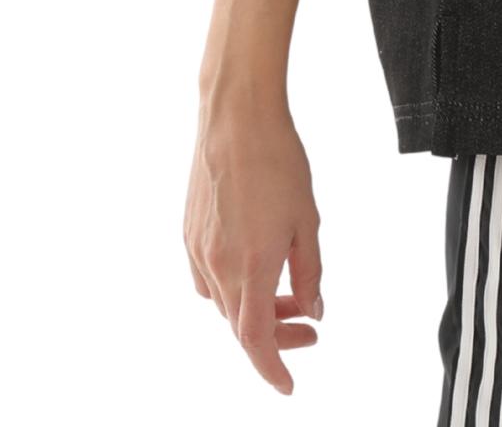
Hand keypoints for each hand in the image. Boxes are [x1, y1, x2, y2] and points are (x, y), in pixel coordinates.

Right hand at [184, 107, 323, 392]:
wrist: (236, 117)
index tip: (287, 384)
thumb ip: (309, 273)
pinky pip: (207, 279)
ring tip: (289, 294)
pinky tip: (254, 270)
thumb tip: (313, 310)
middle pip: (241, 324)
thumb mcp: (308, 221)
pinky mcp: (189, 232)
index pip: (255, 340)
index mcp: (251, 266)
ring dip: (255, 309)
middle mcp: (217, 265)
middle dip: (276, 333)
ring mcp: (198, 250)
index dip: (272, 367)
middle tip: (308, 325)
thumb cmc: (276, 160)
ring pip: (224, 303)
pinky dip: (232, 287)